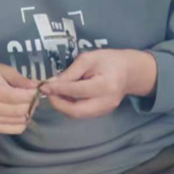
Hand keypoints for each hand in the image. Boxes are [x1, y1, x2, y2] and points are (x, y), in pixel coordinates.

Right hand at [0, 62, 38, 133]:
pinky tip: (20, 112)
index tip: (37, 89)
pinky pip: (16, 129)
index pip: (16, 97)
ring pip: (20, 121)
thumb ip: (20, 79)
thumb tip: (37, 86)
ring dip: (28, 112)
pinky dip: (22, 121)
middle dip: (32, 102)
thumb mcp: (2, 69)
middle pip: (19, 110)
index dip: (31, 94)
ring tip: (26, 102)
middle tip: (33, 95)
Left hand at [41, 49, 156, 119]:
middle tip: (48, 92)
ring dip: (62, 106)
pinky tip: (66, 96)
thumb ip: (70, 72)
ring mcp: (105, 111)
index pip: (76, 91)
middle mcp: (106, 102)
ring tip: (56, 93)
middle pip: (75, 111)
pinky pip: (81, 113)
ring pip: (77, 115)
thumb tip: (51, 84)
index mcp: (105, 85)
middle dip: (57, 104)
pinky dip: (70, 107)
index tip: (44, 86)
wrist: (129, 71)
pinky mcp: (102, 113)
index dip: (57, 90)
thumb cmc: (109, 61)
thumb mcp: (89, 59)